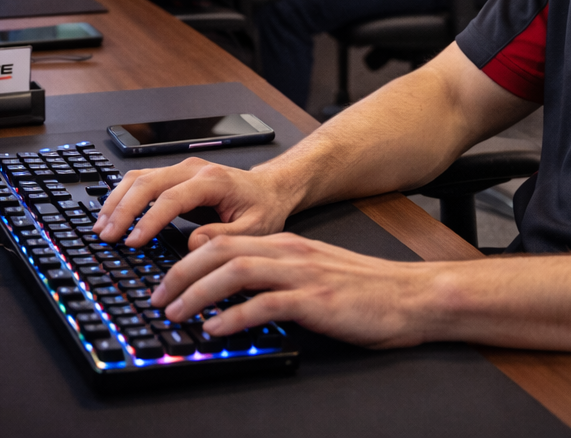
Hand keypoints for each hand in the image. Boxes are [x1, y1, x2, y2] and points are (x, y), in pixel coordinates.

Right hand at [93, 157, 298, 248]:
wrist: (270, 188)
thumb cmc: (263, 207)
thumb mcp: (255, 229)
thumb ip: (224, 237)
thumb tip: (193, 244)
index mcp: (212, 181)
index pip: (171, 198)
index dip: (148, 220)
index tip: (132, 241)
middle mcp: (193, 169)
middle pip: (147, 183)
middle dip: (123, 210)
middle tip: (107, 236)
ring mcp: (181, 169)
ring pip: (139, 177)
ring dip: (117, 201)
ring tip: (101, 226)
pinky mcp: (175, 174)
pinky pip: (142, 179)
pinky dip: (123, 195)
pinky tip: (112, 213)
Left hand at [151, 232, 433, 348]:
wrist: (412, 297)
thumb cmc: (365, 291)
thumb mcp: (313, 272)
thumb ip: (276, 274)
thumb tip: (234, 291)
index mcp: (285, 245)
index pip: (223, 242)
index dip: (186, 258)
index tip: (164, 280)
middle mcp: (289, 253)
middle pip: (219, 252)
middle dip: (180, 274)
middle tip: (157, 298)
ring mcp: (302, 275)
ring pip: (235, 272)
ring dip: (198, 292)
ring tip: (176, 313)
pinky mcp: (316, 301)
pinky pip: (266, 305)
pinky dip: (235, 317)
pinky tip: (216, 330)